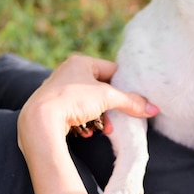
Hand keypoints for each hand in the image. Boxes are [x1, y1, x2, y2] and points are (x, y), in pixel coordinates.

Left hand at [17, 54, 158, 193]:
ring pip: (89, 103)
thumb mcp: (107, 98)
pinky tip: (87, 131)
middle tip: (117, 119)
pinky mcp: (53, 106)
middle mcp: (68, 71)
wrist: (40, 119)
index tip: (133, 99)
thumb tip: (153, 109)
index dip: (124, 85)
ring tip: (104, 128)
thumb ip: (131, 102)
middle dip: (110, 107)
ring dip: (99, 117)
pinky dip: (84, 122)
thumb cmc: (73, 99)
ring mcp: (59, 89)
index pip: (111, 70)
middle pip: (100, 89)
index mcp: (81, 61)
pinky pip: (76, 113)